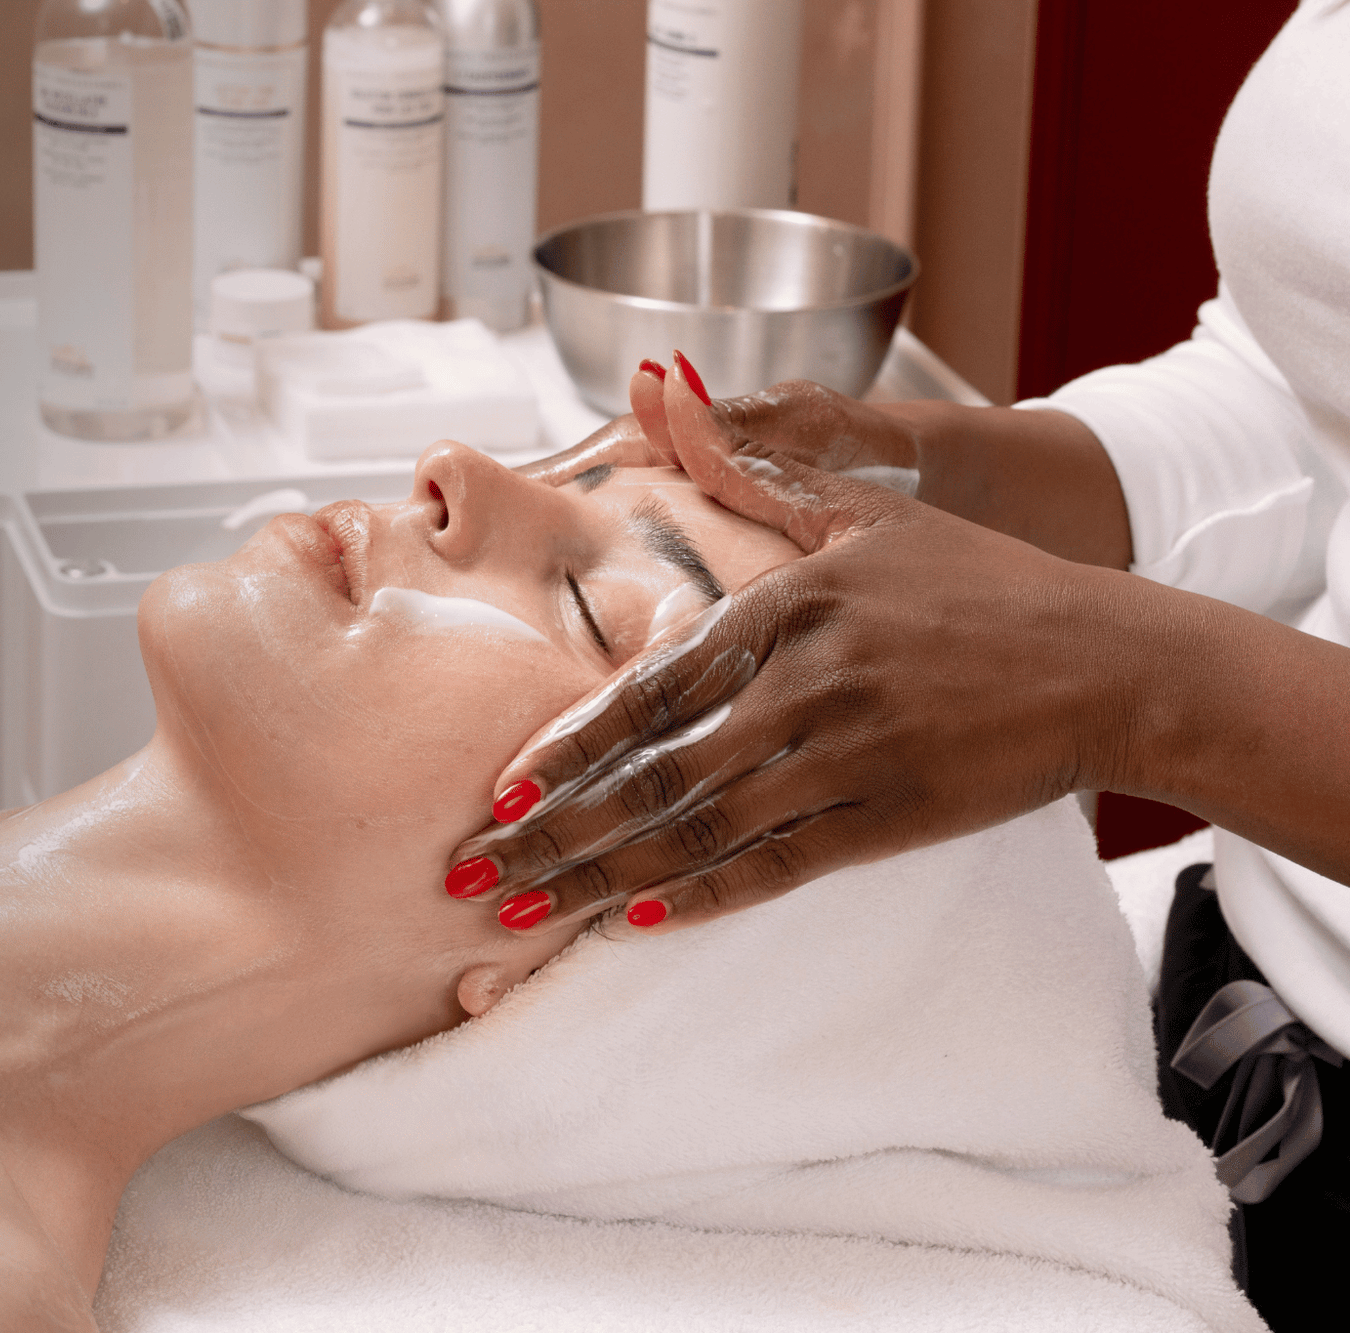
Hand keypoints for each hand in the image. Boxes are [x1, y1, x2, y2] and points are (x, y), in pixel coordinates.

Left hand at [449, 355, 1137, 932]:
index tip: (499, 788)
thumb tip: (656, 390)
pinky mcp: (891, 820)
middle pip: (653, 774)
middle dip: (552, 832)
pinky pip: (778, 865)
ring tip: (522, 914)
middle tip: (471, 876)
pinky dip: (704, 895)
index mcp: (790, 607)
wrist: (1112, 663)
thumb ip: (751, 467)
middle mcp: (806, 686)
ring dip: (601, 876)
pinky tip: (637, 920)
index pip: (651, 690)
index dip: (567, 746)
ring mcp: (849, 758)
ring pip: (699, 830)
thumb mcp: (864, 509)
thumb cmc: (983, 584)